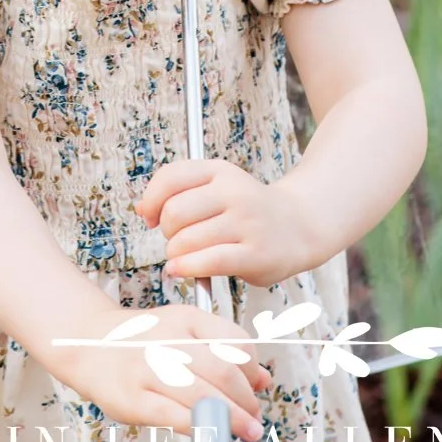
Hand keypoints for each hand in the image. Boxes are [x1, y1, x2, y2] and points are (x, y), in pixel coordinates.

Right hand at [48, 303, 272, 441]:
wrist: (86, 345)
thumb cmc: (143, 342)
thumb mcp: (184, 332)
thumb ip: (224, 352)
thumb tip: (263, 381)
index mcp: (185, 317)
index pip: (236, 342)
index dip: (254, 370)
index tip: (257, 387)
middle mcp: (166, 338)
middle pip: (224, 371)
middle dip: (247, 400)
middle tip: (253, 418)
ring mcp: (147, 368)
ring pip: (204, 396)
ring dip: (233, 420)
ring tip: (246, 432)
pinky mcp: (134, 399)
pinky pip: (177, 417)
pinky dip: (202, 430)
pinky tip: (214, 437)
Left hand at [137, 157, 322, 286]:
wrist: (300, 226)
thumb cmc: (247, 209)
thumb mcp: (217, 184)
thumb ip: (178, 190)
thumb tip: (142, 211)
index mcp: (220, 171)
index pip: (170, 178)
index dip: (151, 201)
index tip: (150, 217)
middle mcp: (235, 193)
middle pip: (174, 213)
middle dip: (166, 232)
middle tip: (177, 240)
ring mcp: (247, 223)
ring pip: (187, 240)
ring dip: (175, 254)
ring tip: (186, 256)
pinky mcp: (256, 254)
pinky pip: (208, 262)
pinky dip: (186, 268)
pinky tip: (179, 270)